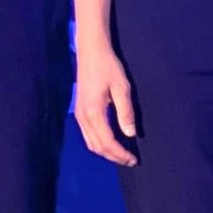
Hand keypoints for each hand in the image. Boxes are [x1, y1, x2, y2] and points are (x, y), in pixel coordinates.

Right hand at [74, 42, 138, 166]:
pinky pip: (88, 135)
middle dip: (114, 157)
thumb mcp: (122, 87)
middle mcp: (83, 117)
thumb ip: (126, 112)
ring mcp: (79, 115)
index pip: (107, 142)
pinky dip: (99, 144)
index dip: (120, 154)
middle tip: (130, 161)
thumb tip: (130, 134)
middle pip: (97, 147)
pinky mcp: (79, 111)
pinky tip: (110, 142)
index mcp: (93, 112)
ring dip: (106, 152)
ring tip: (122, 154)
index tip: (133, 159)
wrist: (90, 52)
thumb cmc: (108, 67)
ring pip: (91, 143)